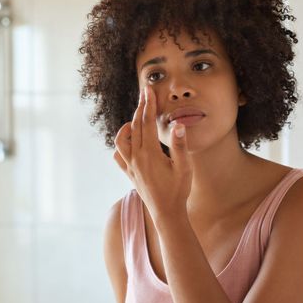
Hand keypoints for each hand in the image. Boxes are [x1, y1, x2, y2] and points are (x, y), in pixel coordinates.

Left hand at [113, 85, 192, 221]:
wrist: (166, 213)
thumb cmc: (178, 191)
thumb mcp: (184, 168)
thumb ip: (180, 146)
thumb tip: (178, 125)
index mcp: (150, 154)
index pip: (147, 122)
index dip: (148, 105)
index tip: (149, 90)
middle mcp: (136, 158)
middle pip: (134, 126)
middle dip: (140, 107)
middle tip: (144, 93)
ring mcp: (130, 166)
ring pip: (121, 140)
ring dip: (127, 126)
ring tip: (137, 120)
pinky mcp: (129, 174)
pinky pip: (118, 156)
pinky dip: (121, 145)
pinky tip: (129, 143)